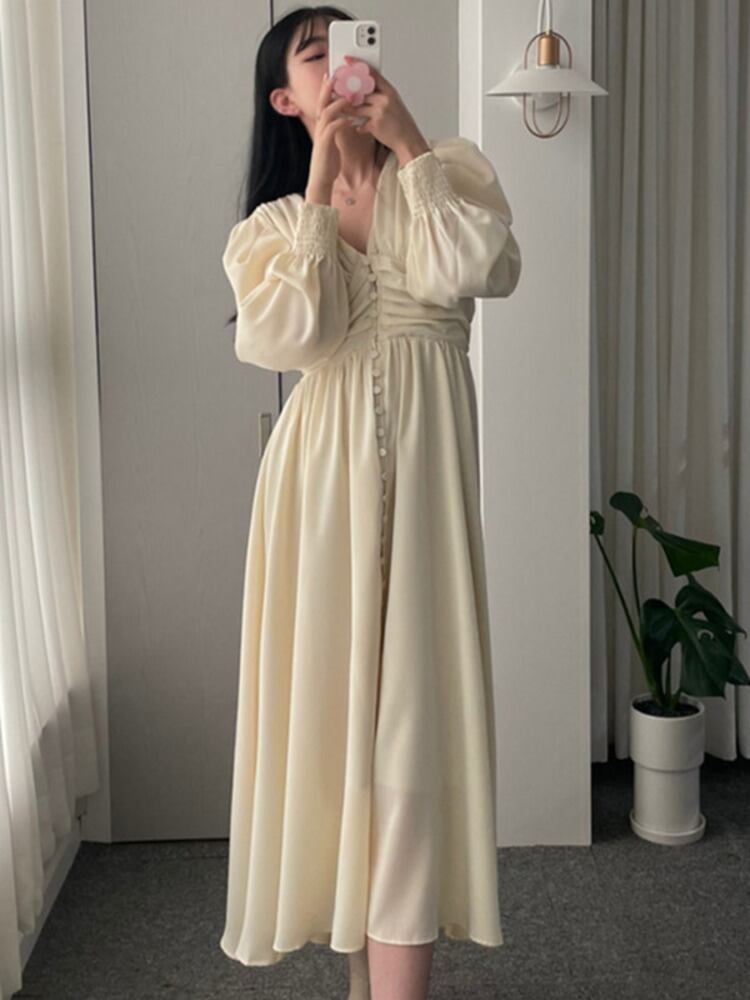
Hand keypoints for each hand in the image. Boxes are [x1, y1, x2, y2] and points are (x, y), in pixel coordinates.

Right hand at [306, 71, 359, 198]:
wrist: (321, 180)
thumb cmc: (328, 163)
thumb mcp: (333, 142)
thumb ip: (337, 129)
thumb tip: (345, 119)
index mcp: (322, 127)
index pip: (323, 103)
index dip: (326, 90)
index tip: (332, 77)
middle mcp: (319, 128)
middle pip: (321, 103)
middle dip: (328, 89)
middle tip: (335, 76)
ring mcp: (321, 136)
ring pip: (326, 113)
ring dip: (338, 103)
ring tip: (348, 96)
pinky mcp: (324, 145)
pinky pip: (332, 129)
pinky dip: (341, 122)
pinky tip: (349, 119)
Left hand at [344, 56, 430, 163]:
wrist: (408, 139)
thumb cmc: (401, 122)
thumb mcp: (394, 102)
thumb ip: (380, 95)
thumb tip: (364, 90)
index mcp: (389, 91)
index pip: (372, 73)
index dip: (358, 65)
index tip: (347, 60)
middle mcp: (385, 98)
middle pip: (360, 90)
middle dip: (347, 90)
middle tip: (336, 87)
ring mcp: (380, 111)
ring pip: (356, 107)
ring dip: (346, 108)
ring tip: (338, 107)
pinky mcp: (375, 124)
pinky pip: (360, 123)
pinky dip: (357, 125)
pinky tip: (356, 126)